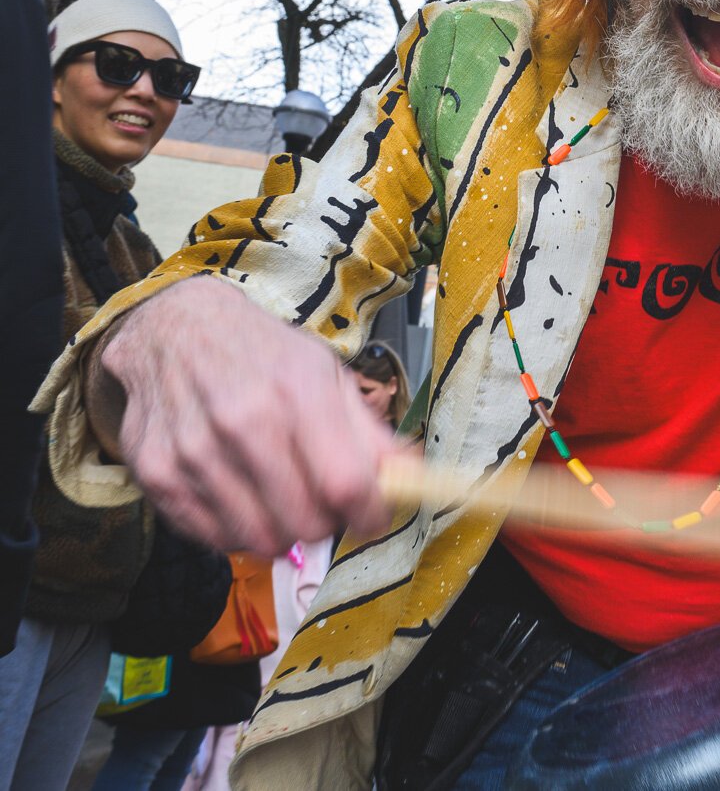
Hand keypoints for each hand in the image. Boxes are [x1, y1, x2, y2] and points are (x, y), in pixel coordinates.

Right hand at [90, 277, 400, 554]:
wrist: (176, 329)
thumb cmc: (263, 355)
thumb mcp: (327, 375)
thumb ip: (371, 434)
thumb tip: (413, 480)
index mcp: (298, 392)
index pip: (346, 483)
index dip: (370, 514)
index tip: (373, 517)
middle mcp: (243, 421)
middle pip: (305, 522)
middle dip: (326, 524)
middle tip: (323, 504)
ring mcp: (194, 451)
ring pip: (260, 540)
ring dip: (282, 532)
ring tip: (282, 498)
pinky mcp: (157, 475)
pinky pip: (214, 539)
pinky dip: (237, 531)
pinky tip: (244, 497)